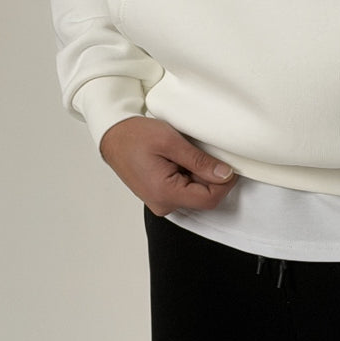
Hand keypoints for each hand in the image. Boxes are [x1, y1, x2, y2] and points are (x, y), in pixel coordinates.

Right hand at [99, 117, 237, 215]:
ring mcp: (160, 202)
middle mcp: (163, 204)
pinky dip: (188, 176)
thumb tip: (224, 175)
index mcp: (165, 193)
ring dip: (198, 175)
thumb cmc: (135, 136)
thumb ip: (200, 161)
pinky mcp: (160, 197)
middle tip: (199, 152)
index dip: (224, 183)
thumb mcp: (171, 142)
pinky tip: (178, 161)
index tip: (226, 164)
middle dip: (209, 176)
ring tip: (184, 155)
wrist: (113, 136)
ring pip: (195, 194)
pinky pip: (184, 191)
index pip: (209, 199)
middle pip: (203, 198)